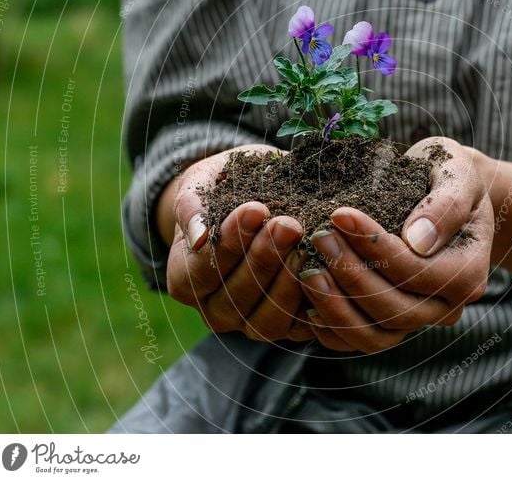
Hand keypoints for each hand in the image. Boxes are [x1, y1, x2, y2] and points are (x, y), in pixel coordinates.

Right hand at [161, 145, 314, 341]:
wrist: (254, 199)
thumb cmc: (223, 189)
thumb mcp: (202, 185)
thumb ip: (192, 207)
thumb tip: (199, 237)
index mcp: (185, 279)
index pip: (202, 271)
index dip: (229, 243)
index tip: (255, 209)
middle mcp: (215, 310)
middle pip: (236, 297)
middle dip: (264, 258)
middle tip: (288, 224)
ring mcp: (251, 324)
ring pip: (268, 320)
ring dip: (288, 280)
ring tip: (306, 243)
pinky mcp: (288, 327)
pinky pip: (301, 325)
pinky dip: (315, 298)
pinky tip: (326, 265)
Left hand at [299, 137, 493, 352]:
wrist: (445, 192)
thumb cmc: (449, 175)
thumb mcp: (457, 173)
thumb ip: (446, 204)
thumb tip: (418, 240)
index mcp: (468, 273)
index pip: (414, 271)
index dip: (373, 246)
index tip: (340, 214)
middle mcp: (447, 306)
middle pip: (393, 308)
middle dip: (349, 274)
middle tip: (317, 237)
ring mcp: (420, 319)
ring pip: (376, 334)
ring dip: (336, 306)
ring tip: (306, 270)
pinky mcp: (394, 324)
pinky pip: (361, 341)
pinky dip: (332, 329)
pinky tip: (306, 300)